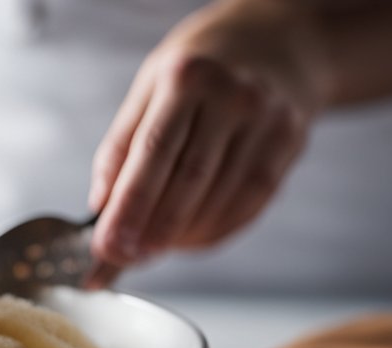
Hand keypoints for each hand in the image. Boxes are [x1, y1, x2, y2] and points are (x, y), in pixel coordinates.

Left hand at [87, 0, 330, 285]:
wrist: (274, 44)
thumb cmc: (199, 73)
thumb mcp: (149, 89)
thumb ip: (122, 145)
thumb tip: (101, 205)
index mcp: (187, 79)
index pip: (153, 152)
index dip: (129, 206)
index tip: (108, 246)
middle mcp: (232, 96)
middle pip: (188, 180)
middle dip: (151, 229)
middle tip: (124, 259)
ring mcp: (267, 121)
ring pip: (220, 199)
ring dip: (181, 236)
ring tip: (152, 249)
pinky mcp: (290, 144)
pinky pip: (249, 204)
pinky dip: (214, 232)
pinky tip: (189, 240)